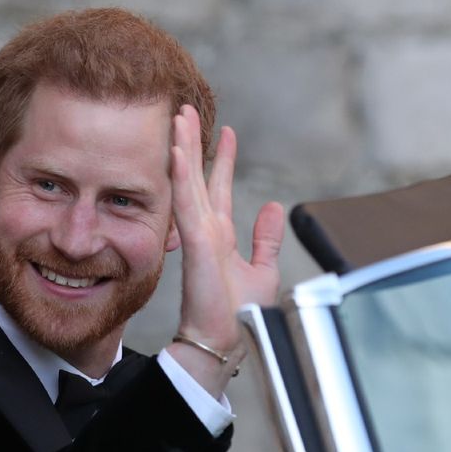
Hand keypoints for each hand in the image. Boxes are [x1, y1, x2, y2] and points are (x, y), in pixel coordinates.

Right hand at [168, 105, 285, 393]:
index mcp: (220, 236)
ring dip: (183, 149)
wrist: (225, 342)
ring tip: (179, 117)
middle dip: (192, 143)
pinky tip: (176, 151)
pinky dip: (181, 176)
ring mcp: (198, 235)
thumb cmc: (239, 316)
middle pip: (197, 177)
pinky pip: (186, 203)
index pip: (219, 188)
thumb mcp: (262, 270)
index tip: (225, 131)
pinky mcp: (196, 244)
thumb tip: (273, 207)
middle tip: (187, 109)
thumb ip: (266, 239)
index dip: (222, 159)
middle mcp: (206, 231)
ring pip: (188, 182)